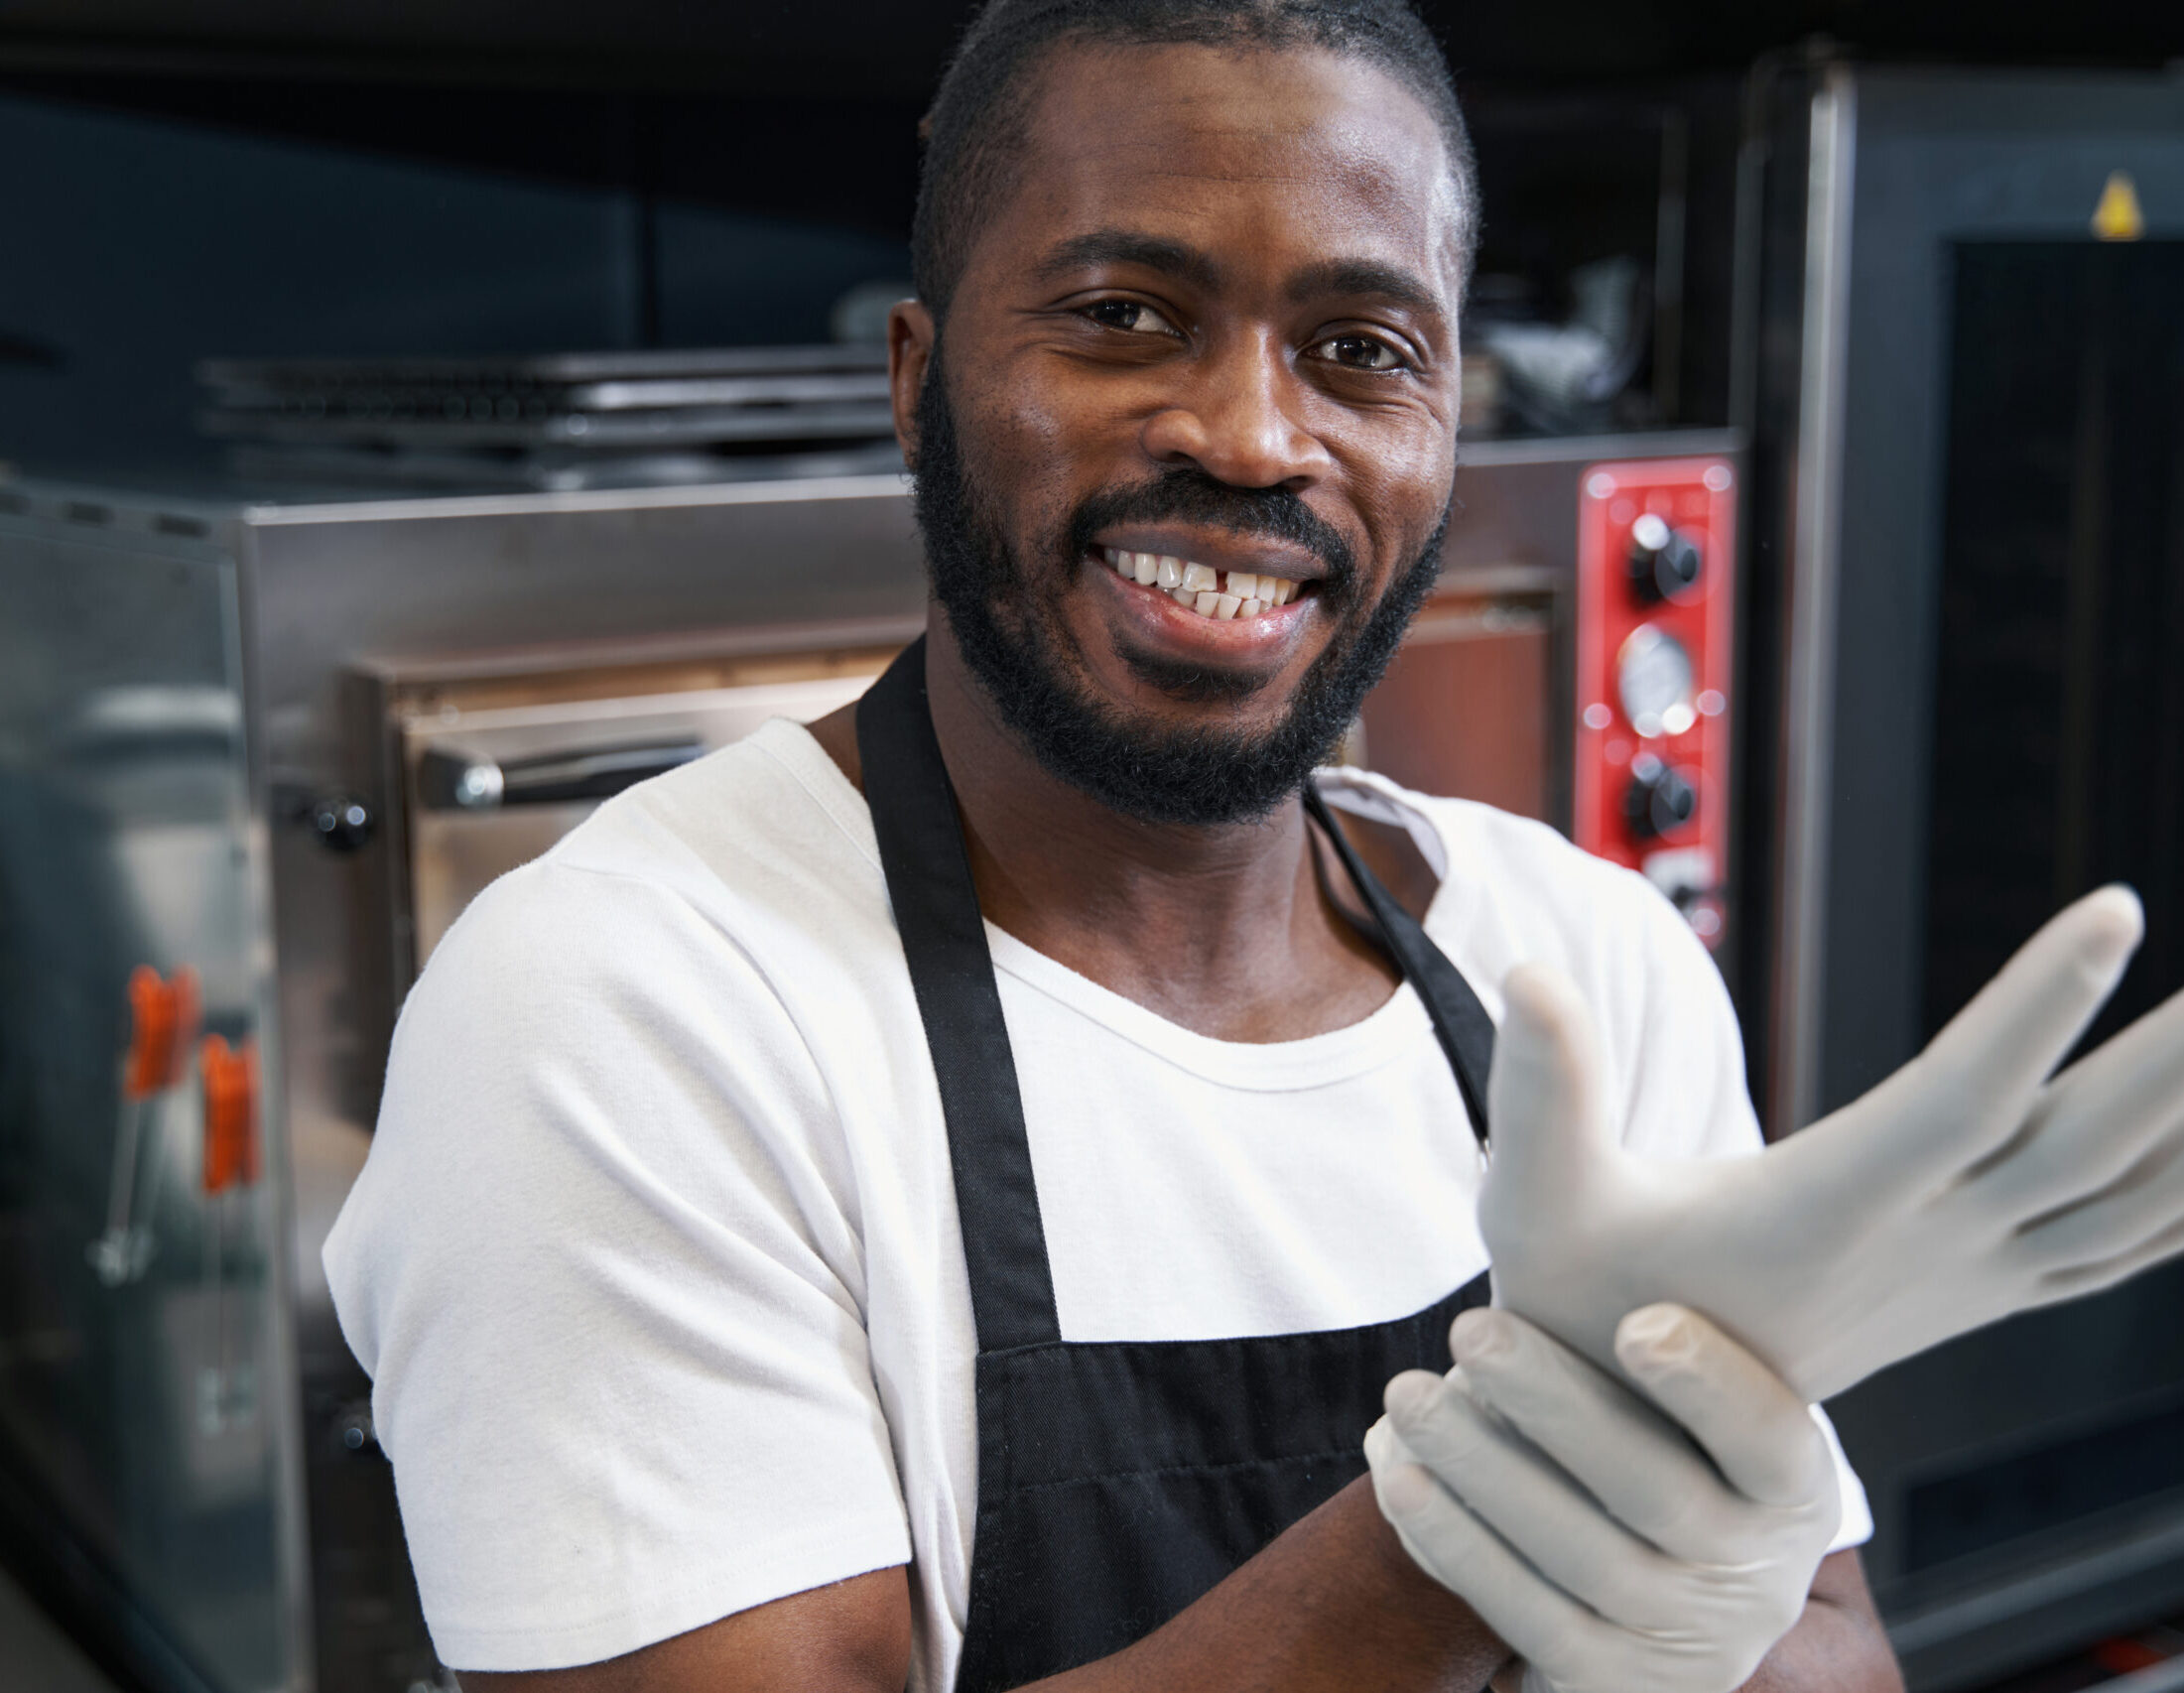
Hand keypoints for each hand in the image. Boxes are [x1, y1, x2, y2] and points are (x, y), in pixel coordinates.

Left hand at [1366, 1305, 1838, 1692]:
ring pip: (1575, 1552)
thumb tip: (1561, 1073)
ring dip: (1478, 1467)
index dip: (1708, 1381)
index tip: (1640, 1320)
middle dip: (1551, 1403)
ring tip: (1406, 1395)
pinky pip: (1522, 1613)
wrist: (1646, 1598)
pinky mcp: (1611, 1685)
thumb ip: (1640, 1284)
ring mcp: (1685, 1638)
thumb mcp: (1668, 1378)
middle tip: (1470, 1327)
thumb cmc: (1641, 1438)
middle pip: (1650, 1485)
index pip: (1766, 1432)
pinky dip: (1452, 1539)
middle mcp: (1754, 1570)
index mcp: (1790, 1482)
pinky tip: (1395, 1473)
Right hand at [1479, 885, 2183, 1402]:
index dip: (2039, 1006)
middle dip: (2179, 1056)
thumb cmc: (1587, 1306)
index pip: (1957, 1095)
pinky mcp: (1979, 1288)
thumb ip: (1539, 1083)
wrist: (1649, 1434)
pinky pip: (2121, 1246)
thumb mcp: (1534, 1196)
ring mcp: (1965, 1273)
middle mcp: (1921, 1244)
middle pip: (2088, 1140)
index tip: (2118, 911)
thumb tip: (1535, 973)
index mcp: (1826, 1206)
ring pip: (2129, 1197)